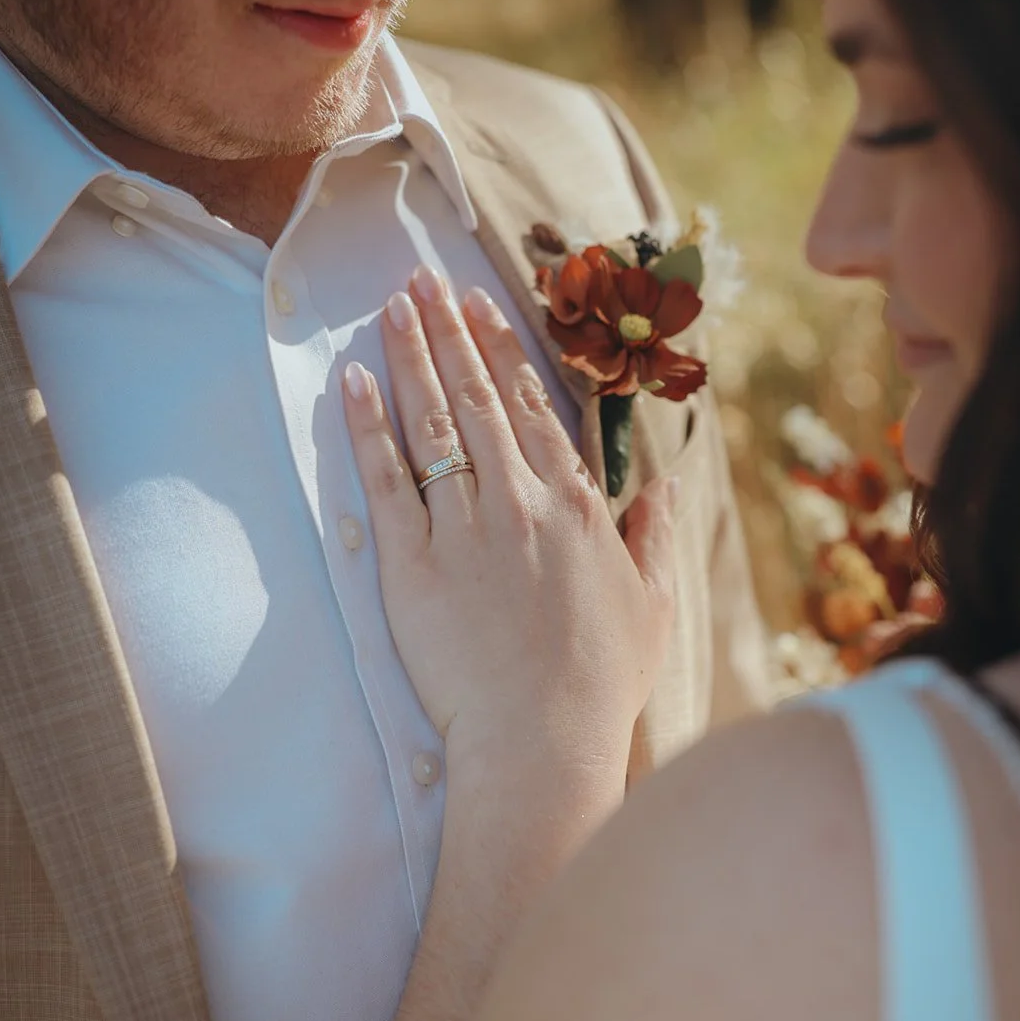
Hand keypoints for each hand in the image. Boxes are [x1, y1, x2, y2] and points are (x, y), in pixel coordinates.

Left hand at [343, 267, 676, 803]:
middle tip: (422, 279)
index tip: (479, 305)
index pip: (533, 406)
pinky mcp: (413, 564)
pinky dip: (368, 426)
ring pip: (435, 422)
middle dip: (448, 330)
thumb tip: (666, 489)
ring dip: (411, 356)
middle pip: (479, 396)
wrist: (543, 740)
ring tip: (392, 306)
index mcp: (576, 504)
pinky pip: (387, 480)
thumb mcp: (651, 605)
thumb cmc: (602, 682)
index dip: (502, 349)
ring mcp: (465, 527)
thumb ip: (656, 538)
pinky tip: (353, 382)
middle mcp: (521, 499)